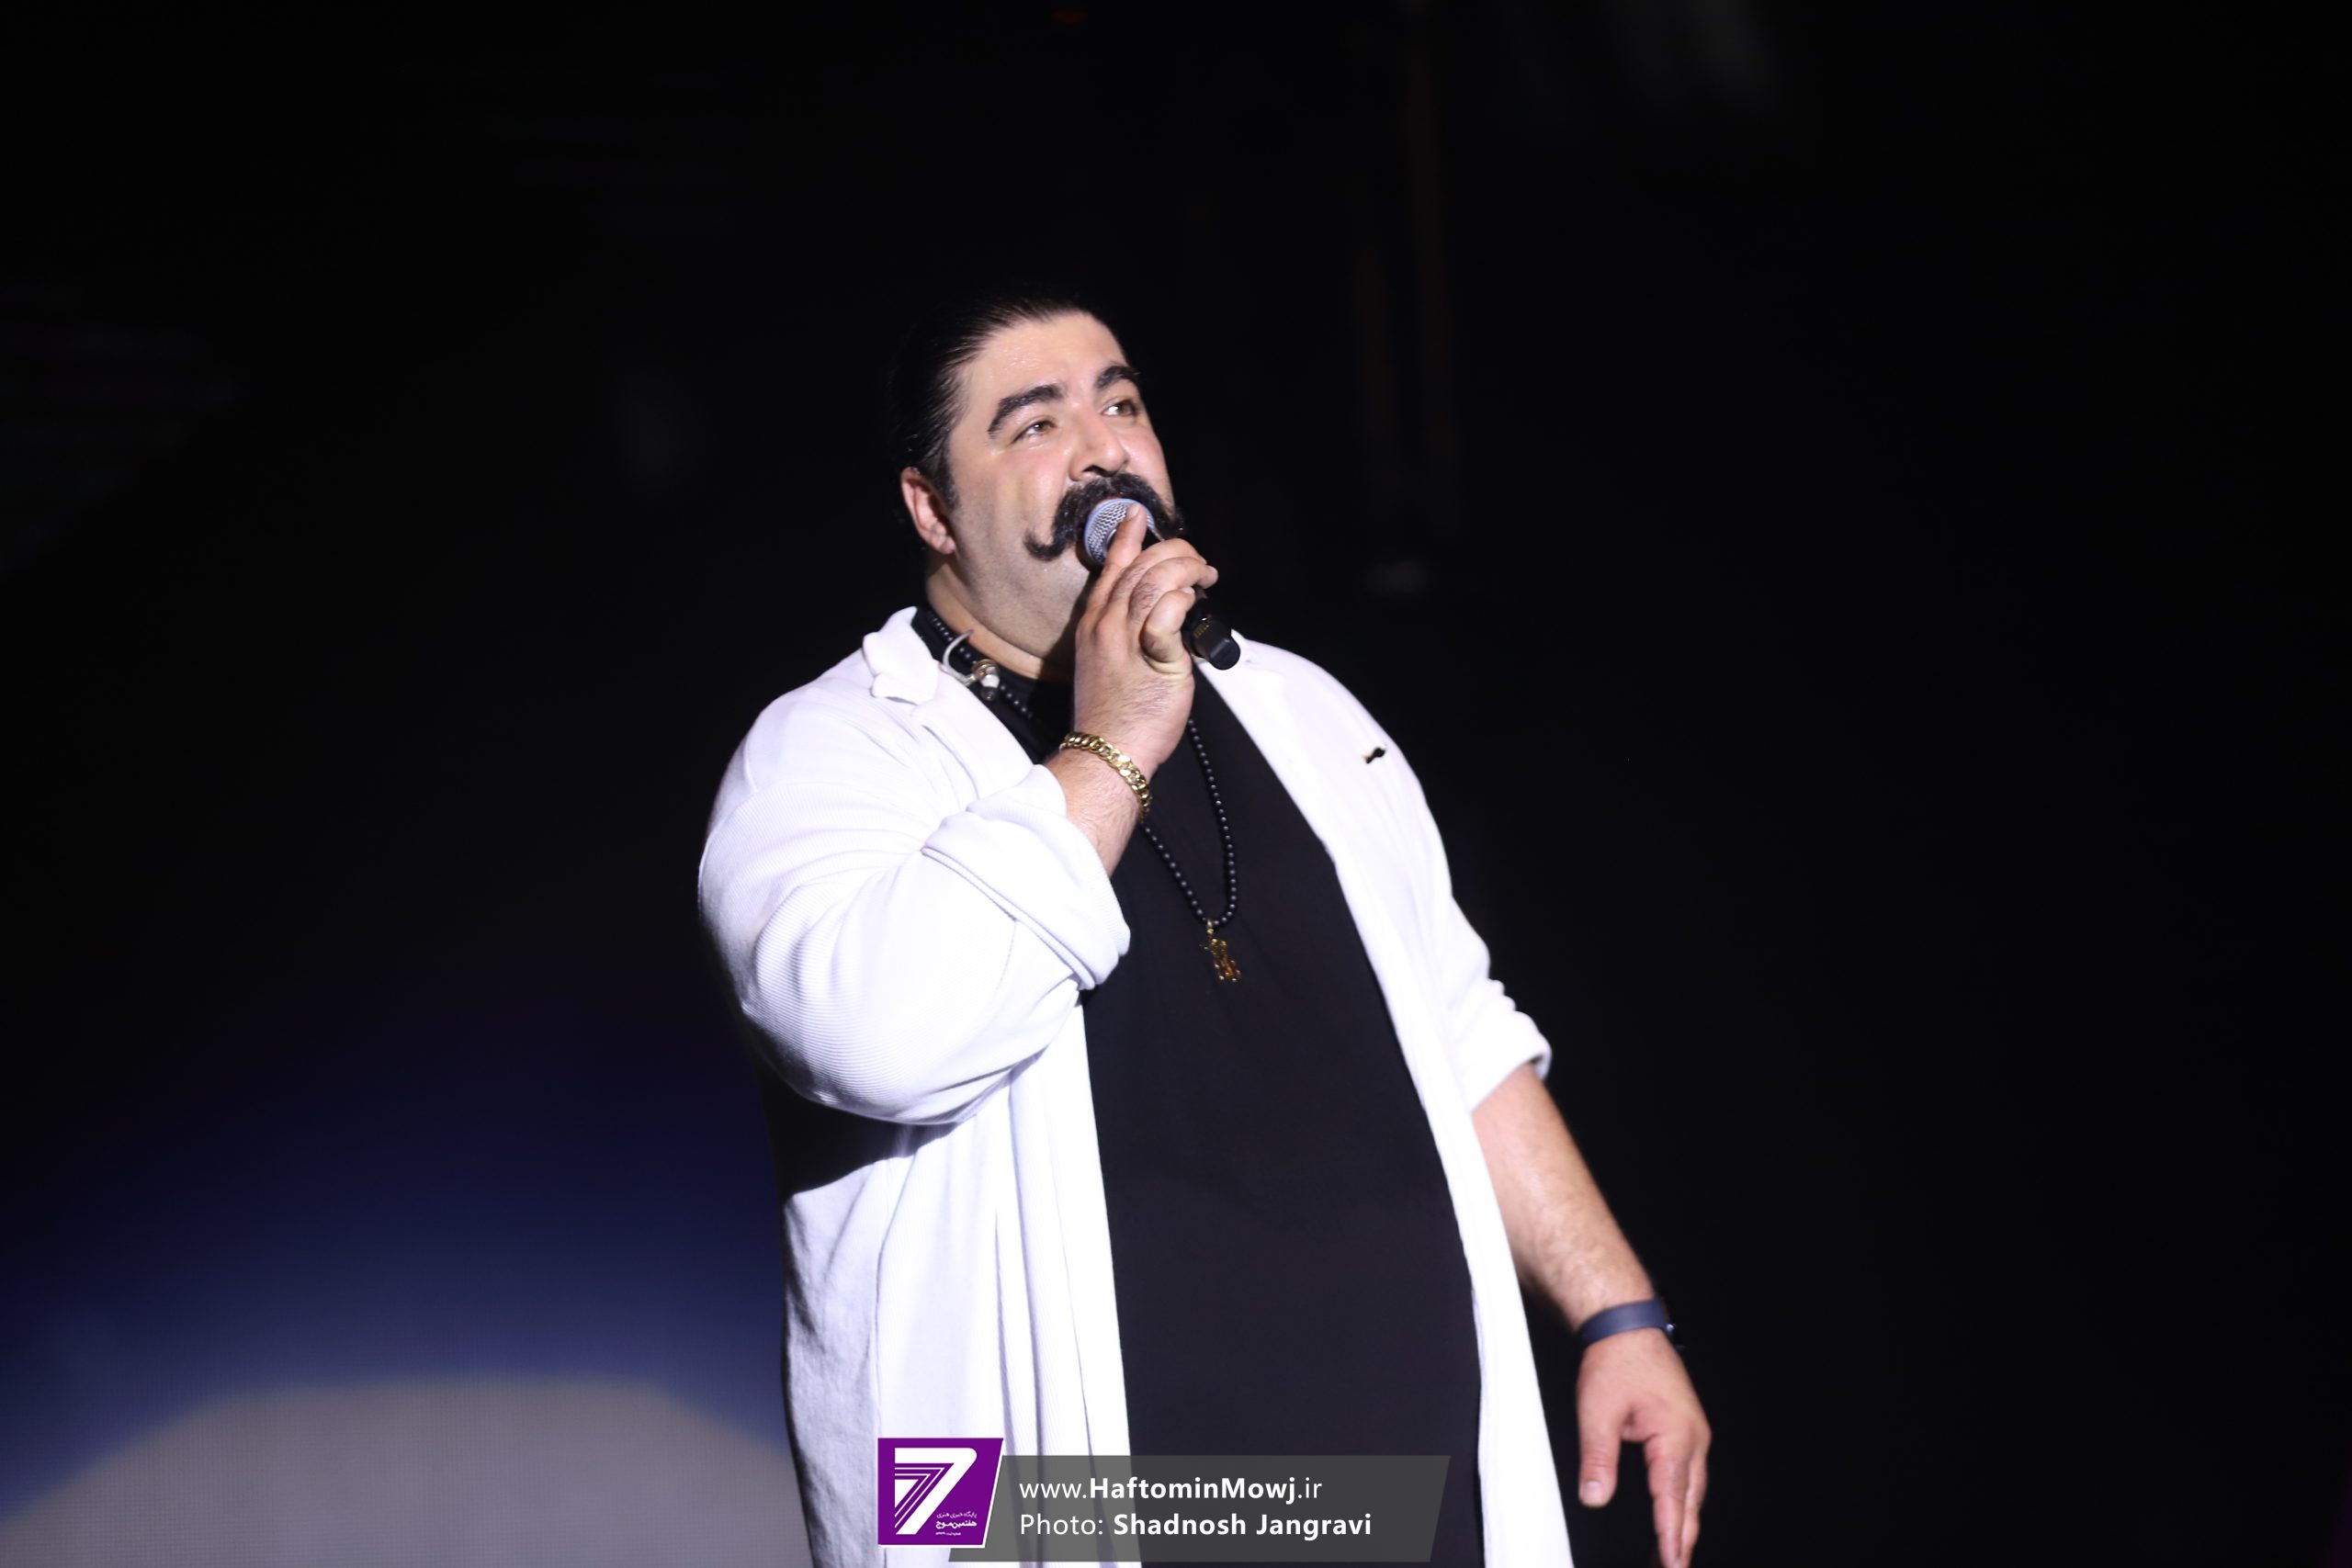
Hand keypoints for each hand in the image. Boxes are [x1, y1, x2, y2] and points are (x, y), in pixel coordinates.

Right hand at [1067, 504, 1218, 778]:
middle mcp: (1106, 626)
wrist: (1106, 751)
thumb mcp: (1108, 664)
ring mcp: (1126, 641)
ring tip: (1205, 576)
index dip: (1127, 537)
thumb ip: (1129, 634)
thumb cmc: (1113, 715)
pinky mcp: (1154, 658)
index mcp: (1093, 625)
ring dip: (1186, 570)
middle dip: (1174, 553)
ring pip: (1154, 582)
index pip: (1111, 568)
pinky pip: (1167, 614)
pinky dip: (1183, 601)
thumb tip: (1165, 618)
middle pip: (1139, 567)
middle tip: (1198, 562)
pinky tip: (1194, 603)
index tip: (1137, 514)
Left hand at [1575, 1328, 1709, 1567]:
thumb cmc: (1616, 1360)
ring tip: (1673, 1553)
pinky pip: (1690, 1473)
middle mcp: (1694, 1438)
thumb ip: (1598, 1457)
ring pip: (1693, 1489)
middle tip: (1672, 1567)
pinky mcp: (1688, 1428)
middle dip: (1682, 1538)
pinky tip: (1673, 1512)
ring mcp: (1695, 1433)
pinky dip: (1682, 1499)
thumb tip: (1594, 1497)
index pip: (1671, 1498)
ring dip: (1684, 1521)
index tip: (1671, 1563)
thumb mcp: (1597, 1411)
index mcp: (1675, 1436)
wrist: (1629, 1325)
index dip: (1670, 1535)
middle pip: (1690, 1501)